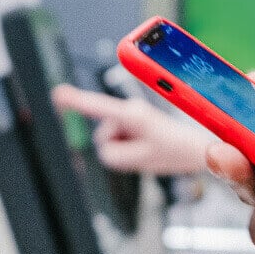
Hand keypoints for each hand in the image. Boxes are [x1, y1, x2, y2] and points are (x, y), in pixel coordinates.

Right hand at [51, 84, 211, 173]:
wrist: (196, 148)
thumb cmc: (175, 151)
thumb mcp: (143, 159)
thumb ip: (116, 156)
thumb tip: (104, 150)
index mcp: (133, 115)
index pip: (98, 106)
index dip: (76, 101)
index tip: (58, 94)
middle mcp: (130, 110)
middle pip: (104, 134)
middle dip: (118, 147)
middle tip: (143, 153)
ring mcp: (132, 115)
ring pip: (112, 139)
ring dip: (126, 148)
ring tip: (148, 150)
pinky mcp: (134, 121)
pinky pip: (120, 138)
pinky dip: (129, 147)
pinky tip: (146, 148)